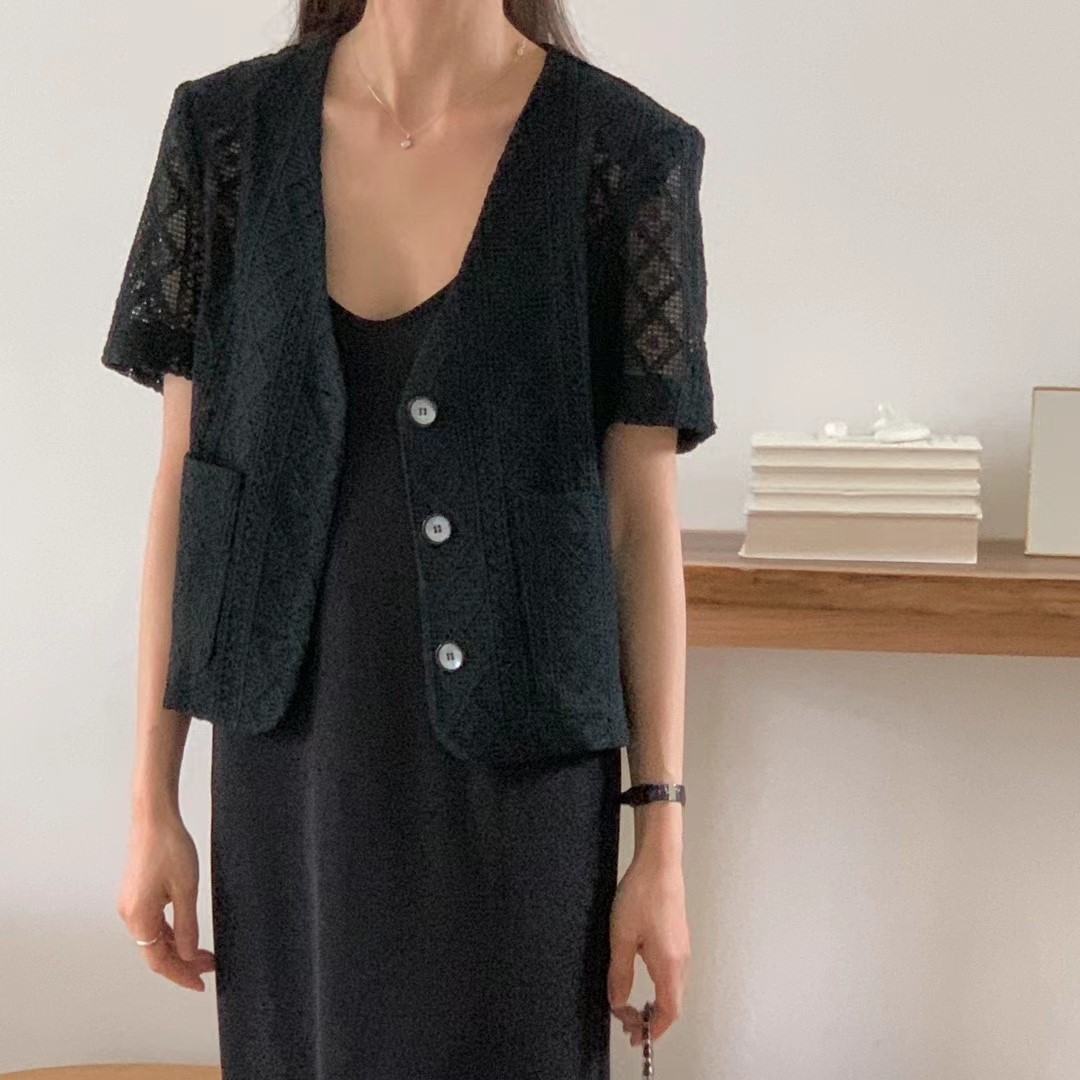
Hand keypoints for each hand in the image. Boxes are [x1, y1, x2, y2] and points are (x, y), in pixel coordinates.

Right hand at [116, 808, 215, 990]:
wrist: (154, 818)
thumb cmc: (170, 847)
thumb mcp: (186, 889)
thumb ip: (186, 925)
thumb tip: (187, 954)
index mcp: (139, 917)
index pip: (159, 961)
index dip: (180, 975)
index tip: (200, 984)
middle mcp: (130, 915)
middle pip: (155, 952)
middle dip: (182, 963)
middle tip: (210, 967)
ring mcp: (131, 905)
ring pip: (153, 939)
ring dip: (177, 949)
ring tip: (204, 953)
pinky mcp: (136, 895)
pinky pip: (152, 924)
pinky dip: (169, 934)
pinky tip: (186, 934)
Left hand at [607, 845, 689, 1046]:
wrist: (659, 863)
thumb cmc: (641, 895)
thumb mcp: (621, 937)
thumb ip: (620, 974)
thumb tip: (617, 1001)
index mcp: (669, 964)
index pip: (668, 1012)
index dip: (653, 1030)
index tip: (634, 1035)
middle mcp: (682, 960)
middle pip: (674, 1004)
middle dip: (653, 1020)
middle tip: (628, 1023)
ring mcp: (683, 948)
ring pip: (675, 989)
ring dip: (657, 1004)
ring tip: (633, 1007)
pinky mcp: (680, 937)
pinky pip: (674, 974)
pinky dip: (661, 987)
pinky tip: (643, 978)